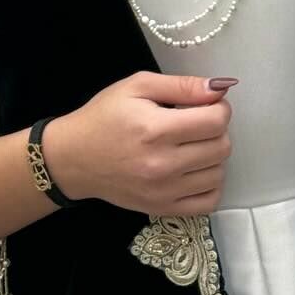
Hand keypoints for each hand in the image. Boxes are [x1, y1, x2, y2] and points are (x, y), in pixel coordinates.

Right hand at [43, 72, 235, 215]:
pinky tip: (194, 170)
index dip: (219, 107)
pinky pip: (208, 202)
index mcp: (156, 129)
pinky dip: (209, 185)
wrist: (73, 158)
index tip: (206, 105)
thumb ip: (182, 86)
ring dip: (213, 156)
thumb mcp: (138, 86)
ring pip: (218, 173)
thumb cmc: (104, 117)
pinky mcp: (162, 208)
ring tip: (193, 145)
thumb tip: (221, 88)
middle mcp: (162, 164)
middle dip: (216, 130)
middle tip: (197, 124)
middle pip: (221, 147)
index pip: (216, 121)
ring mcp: (163, 191)